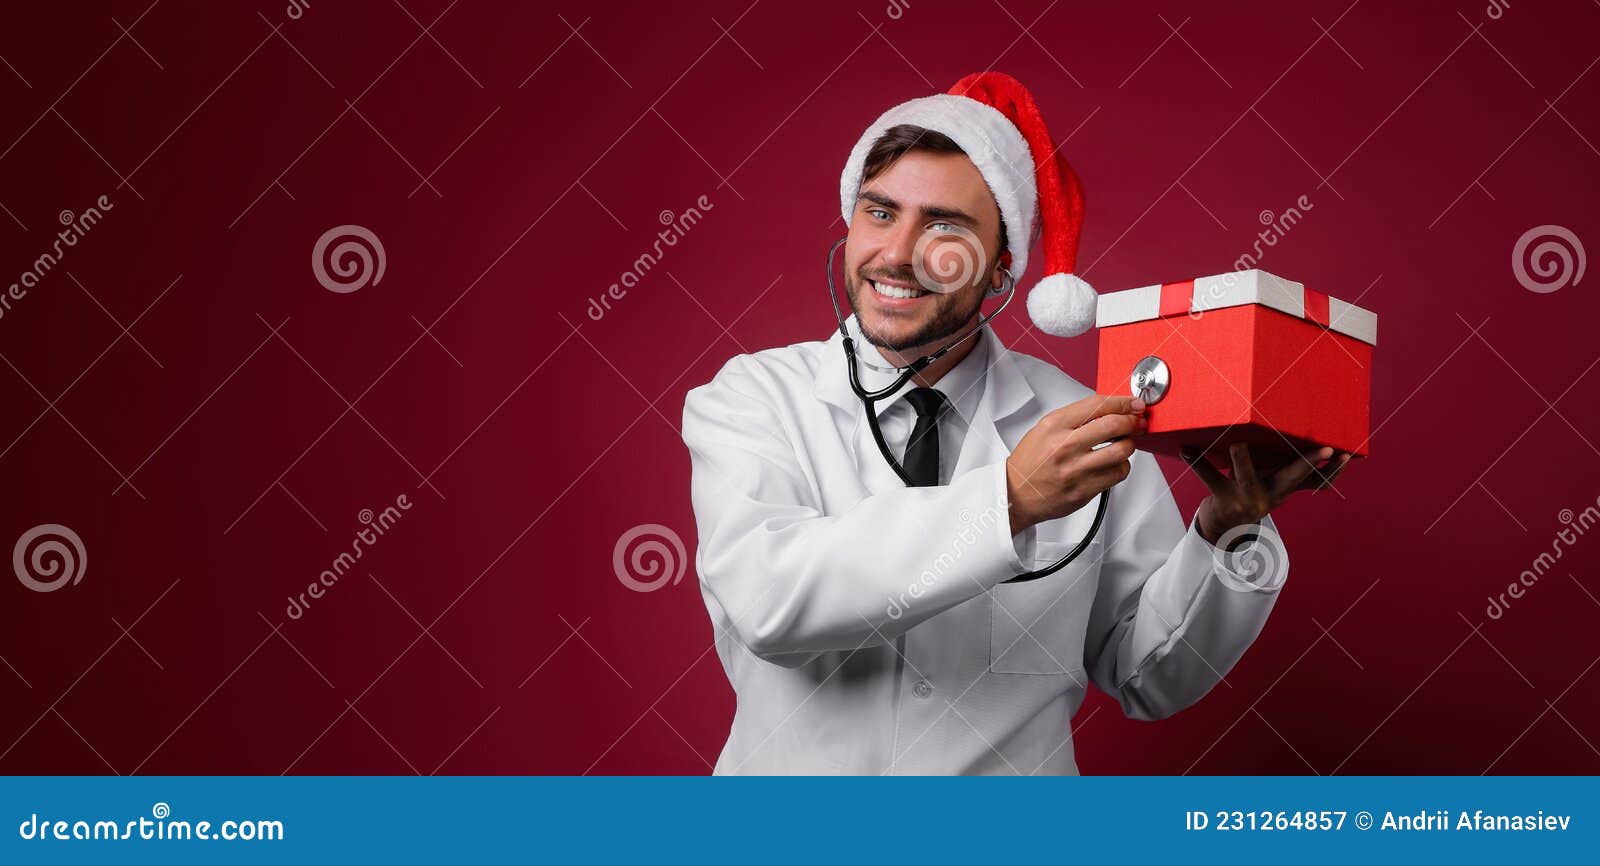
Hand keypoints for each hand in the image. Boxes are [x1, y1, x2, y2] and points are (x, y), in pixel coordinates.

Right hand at [1005, 394, 1147, 534]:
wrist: (1016, 493)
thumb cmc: (1031, 461)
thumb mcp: (1044, 429)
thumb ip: (1075, 418)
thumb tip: (1110, 410)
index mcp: (1054, 426)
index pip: (1097, 405)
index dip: (1123, 403)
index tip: (1134, 404)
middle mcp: (1065, 446)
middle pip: (1114, 426)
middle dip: (1133, 421)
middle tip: (1137, 422)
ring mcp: (1075, 470)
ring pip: (1122, 452)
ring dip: (1129, 445)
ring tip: (1124, 444)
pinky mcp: (1084, 490)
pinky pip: (1117, 474)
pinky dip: (1121, 466)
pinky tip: (1113, 464)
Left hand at [1184, 442, 1351, 546]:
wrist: (1224, 526)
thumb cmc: (1254, 492)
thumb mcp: (1274, 485)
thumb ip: (1290, 470)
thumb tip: (1317, 442)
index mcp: (1284, 490)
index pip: (1315, 480)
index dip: (1332, 468)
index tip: (1343, 453)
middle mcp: (1269, 495)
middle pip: (1291, 478)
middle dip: (1306, 463)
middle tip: (1323, 449)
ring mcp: (1246, 497)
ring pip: (1247, 476)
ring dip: (1243, 461)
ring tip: (1238, 444)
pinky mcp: (1222, 497)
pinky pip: (1209, 477)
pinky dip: (1197, 462)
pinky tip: (1186, 449)